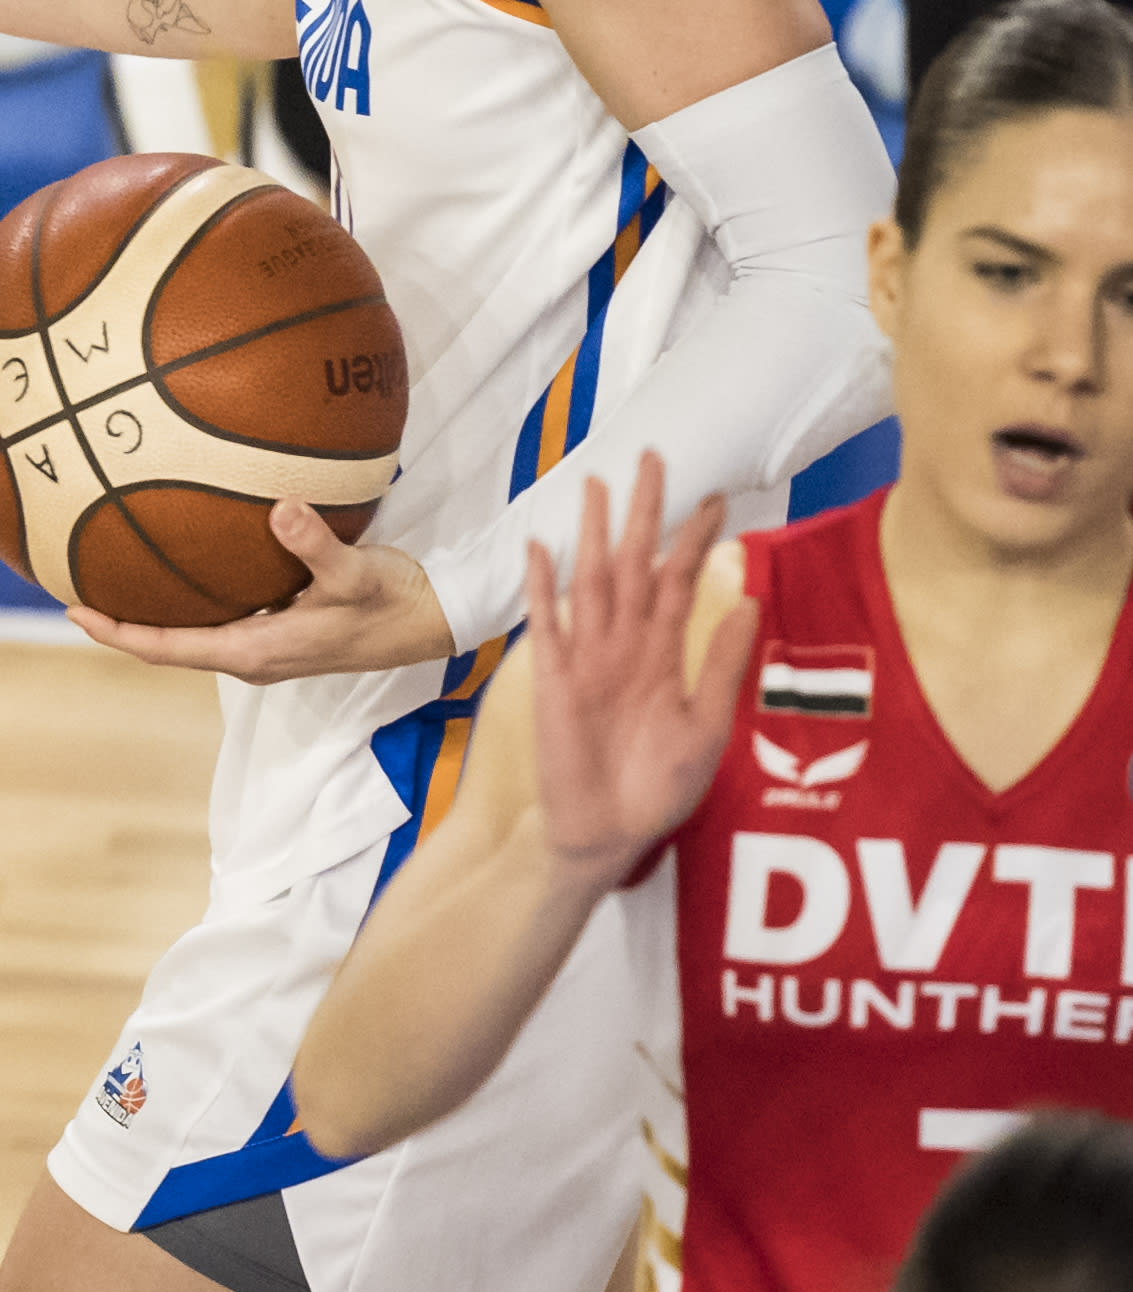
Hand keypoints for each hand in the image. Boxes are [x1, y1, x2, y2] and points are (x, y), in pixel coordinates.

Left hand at [72, 499, 457, 682]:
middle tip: (75, 588)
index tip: (74, 614)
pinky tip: (182, 559)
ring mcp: (266, 643)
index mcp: (255, 652)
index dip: (118, 634)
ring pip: (194, 630)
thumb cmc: (394, 602)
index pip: (167, 649)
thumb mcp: (355, 573)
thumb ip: (315, 545)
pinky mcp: (281, 627)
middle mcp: (252, 654)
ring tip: (114, 575)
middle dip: (122, 622)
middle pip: (168, 643)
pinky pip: (220, 614)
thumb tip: (280, 510)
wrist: (434, 619)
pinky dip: (192, 595)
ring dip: (154, 610)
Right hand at [516, 458, 752, 878]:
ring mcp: (587, 658)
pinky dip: (544, 588)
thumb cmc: (659, 787)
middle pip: (634, 565)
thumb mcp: (707, 726)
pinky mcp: (555, 680)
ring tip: (595, 485)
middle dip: (643, 514)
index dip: (695, 540)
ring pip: (592, 582)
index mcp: (664, 655)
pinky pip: (548, 625)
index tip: (715, 496)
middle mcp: (625, 645)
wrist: (610, 832)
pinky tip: (542, 550)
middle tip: (654, 458)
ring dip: (593, 534)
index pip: (680, 582)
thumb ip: (722, 663)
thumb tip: (749, 599)